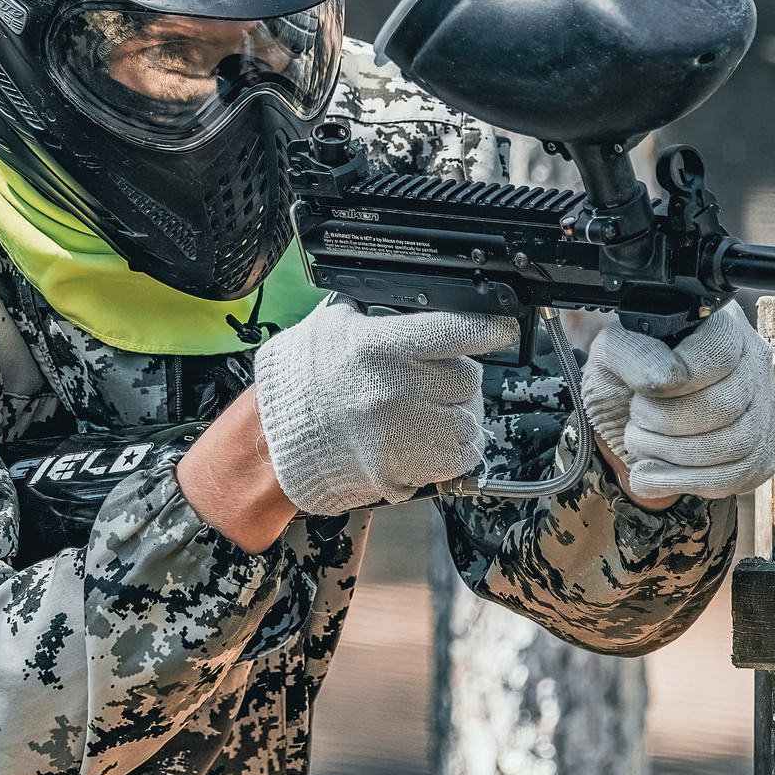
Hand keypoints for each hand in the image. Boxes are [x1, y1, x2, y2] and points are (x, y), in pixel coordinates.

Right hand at [253, 299, 516, 515]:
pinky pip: (458, 458)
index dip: (486, 327)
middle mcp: (393, 390)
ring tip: (430, 411)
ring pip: (469, 421)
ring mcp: (400, 433)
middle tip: (433, 379)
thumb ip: (383, 315)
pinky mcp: (402, 469)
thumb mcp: (335, 325)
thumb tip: (428, 305)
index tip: (501, 328)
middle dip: (456, 377)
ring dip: (458, 415)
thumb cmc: (303, 381)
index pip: (454, 330)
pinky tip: (432, 438)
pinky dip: (454, 449)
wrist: (273, 439)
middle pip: (467, 378)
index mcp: (378, 348)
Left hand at [579, 303, 774, 502]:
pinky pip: (733, 478)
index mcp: (723, 327)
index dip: (677, 378)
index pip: (719, 354)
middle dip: (666, 421)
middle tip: (636, 418)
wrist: (629, 418)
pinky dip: (681, 481)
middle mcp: (754, 365)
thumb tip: (667, 377)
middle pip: (725, 406)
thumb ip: (632, 353)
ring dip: (671, 453)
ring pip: (734, 445)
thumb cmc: (627, 378)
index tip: (644, 390)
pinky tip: (650, 474)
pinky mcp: (759, 456)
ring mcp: (763, 412)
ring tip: (639, 442)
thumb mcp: (613, 354)